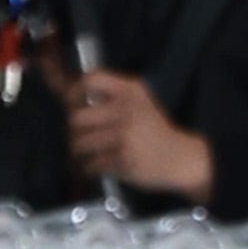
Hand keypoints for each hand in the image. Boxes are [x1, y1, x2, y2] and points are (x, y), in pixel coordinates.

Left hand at [62, 62, 214, 196]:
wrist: (178, 156)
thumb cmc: (152, 131)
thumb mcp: (138, 103)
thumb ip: (110, 99)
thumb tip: (69, 97)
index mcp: (130, 90)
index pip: (92, 79)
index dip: (74, 92)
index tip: (72, 106)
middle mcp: (126, 108)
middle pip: (76, 118)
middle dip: (73, 132)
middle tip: (80, 139)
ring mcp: (123, 134)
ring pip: (79, 144)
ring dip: (79, 154)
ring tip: (89, 155)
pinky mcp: (121, 158)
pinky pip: (89, 164)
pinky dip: (89, 169)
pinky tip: (97, 167)